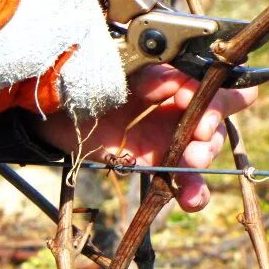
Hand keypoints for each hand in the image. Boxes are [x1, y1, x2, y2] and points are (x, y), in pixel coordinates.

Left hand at [32, 65, 257, 212]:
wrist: (50, 111)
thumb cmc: (84, 80)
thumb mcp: (117, 69)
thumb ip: (148, 73)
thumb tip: (175, 82)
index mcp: (172, 79)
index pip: (211, 86)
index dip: (217, 96)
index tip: (200, 104)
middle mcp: (175, 109)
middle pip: (211, 121)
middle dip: (209, 129)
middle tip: (198, 134)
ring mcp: (166, 139)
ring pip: (201, 152)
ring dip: (202, 159)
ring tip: (191, 163)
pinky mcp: (154, 166)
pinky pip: (181, 182)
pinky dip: (191, 192)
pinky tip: (191, 199)